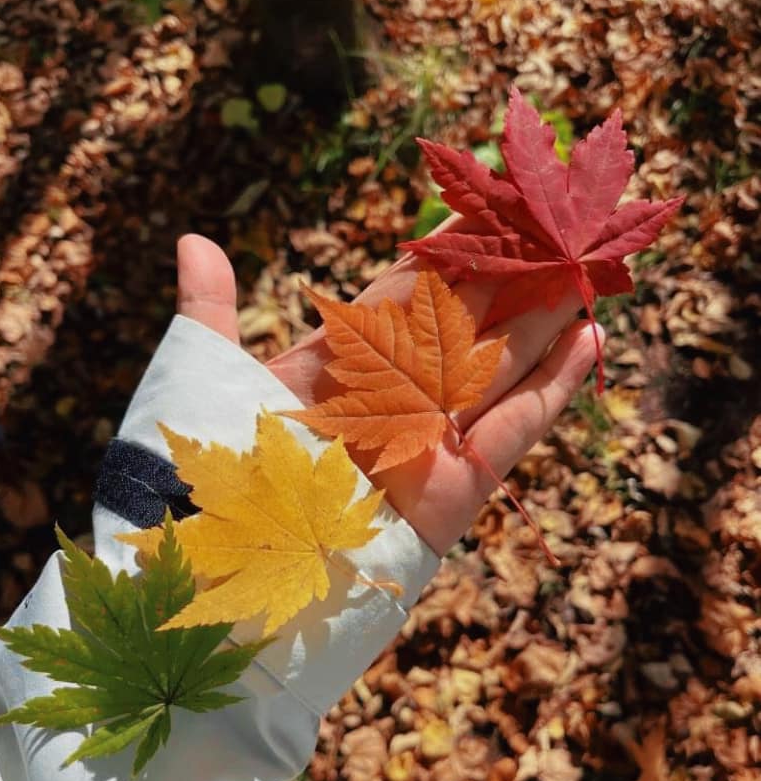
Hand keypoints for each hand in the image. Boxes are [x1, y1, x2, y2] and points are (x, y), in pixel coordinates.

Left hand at [176, 232, 600, 555]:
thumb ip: (210, 307)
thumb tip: (192, 237)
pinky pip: (515, 428)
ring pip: (501, 367)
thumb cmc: (219, 472)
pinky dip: (554, 387)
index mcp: (344, 364)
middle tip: (559, 231)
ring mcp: (430, 440)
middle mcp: (395, 396)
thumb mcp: (208, 374)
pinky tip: (588, 340)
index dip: (450, 249)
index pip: (410, 290)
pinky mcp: (457, 487)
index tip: (490, 207)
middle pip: (467, 323)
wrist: (234, 573)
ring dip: (546, 323)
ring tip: (587, 274)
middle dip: (513, 279)